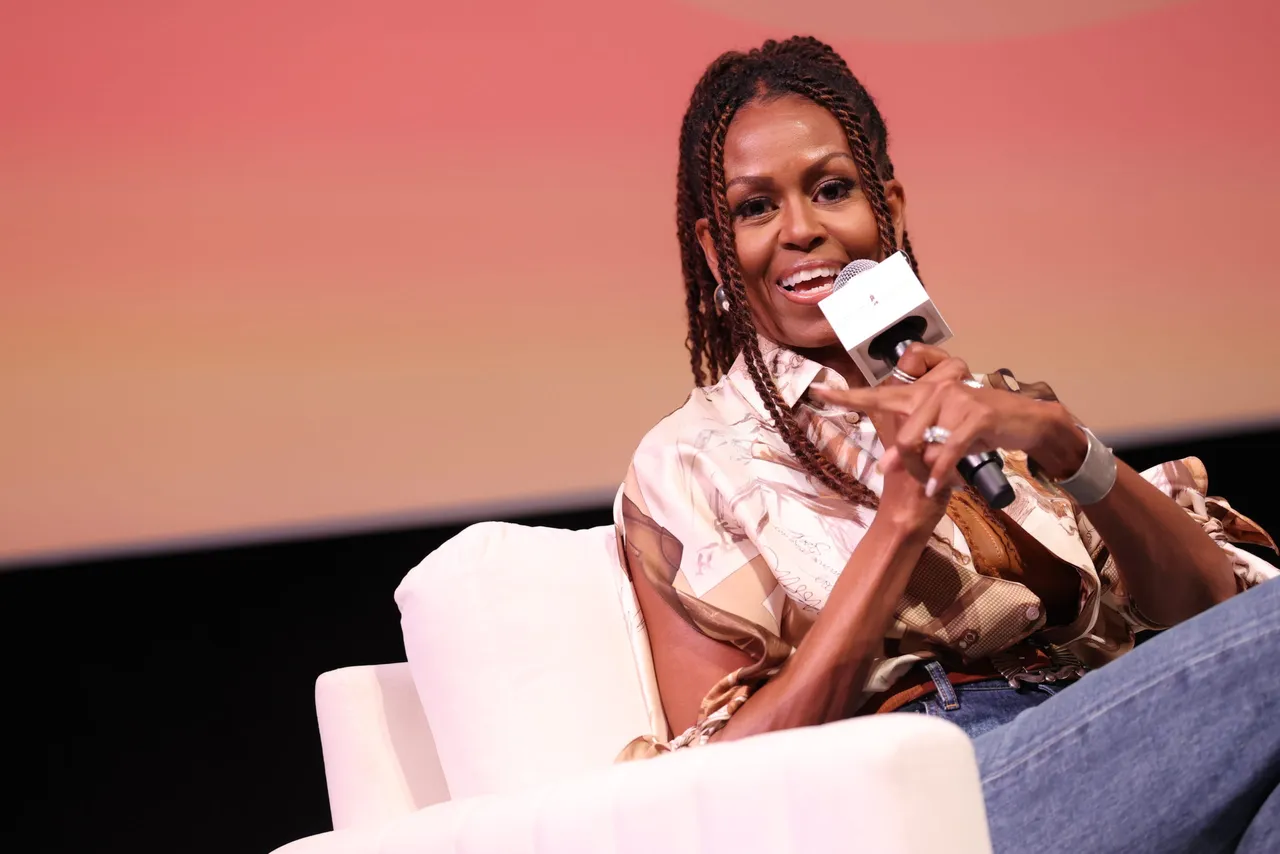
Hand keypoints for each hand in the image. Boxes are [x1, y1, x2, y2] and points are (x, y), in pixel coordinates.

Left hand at [811, 344, 1084, 495]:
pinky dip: (943, 472)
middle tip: (898, 471)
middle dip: (899, 456)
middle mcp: (935, 390)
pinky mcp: (975, 417)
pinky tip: (940, 486)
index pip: (878, 394)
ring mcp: (955, 400)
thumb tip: (884, 462)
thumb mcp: (943, 435)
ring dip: (922, 466)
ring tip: (927, 482)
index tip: (818, 392)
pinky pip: (949, 449)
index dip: (847, 395)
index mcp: (922, 393)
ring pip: (921, 438)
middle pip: (900, 428)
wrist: (1025, 420)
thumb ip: (915, 443)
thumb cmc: (980, 427)